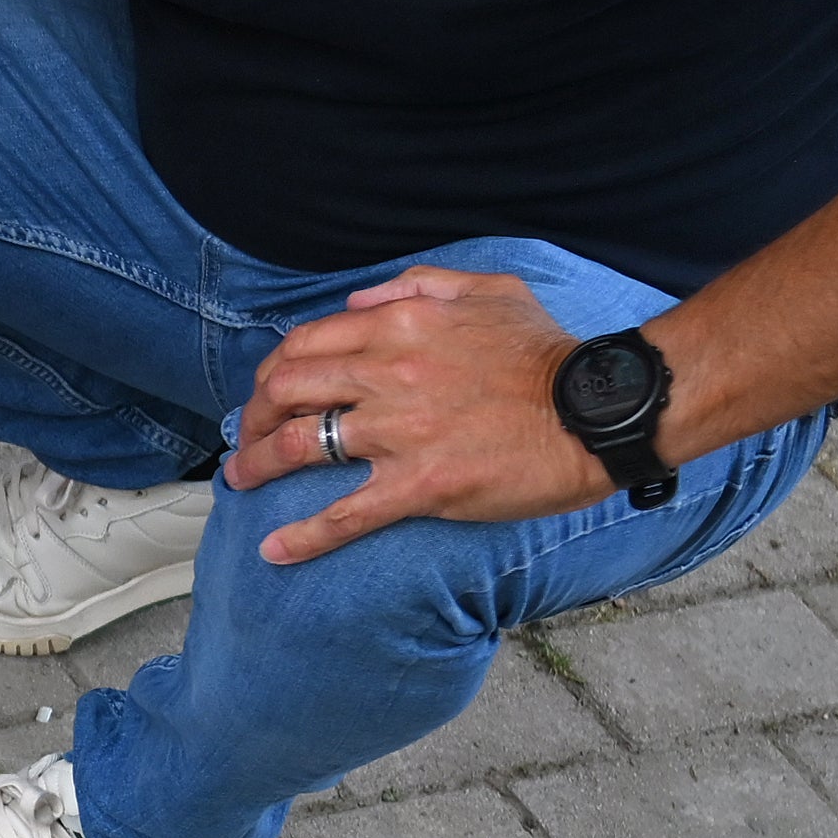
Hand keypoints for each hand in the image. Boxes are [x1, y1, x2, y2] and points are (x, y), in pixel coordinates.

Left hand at [229, 267, 614, 566]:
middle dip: (255, 415)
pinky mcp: (420, 485)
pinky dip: (303, 536)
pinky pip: (346, 514)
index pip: (307, 344)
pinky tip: (273, 551)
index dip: (274, 370)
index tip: (268, 391)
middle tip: (247, 436)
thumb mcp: (489, 291)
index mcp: (399, 326)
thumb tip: (359, 301)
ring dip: (258, 465)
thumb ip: (420, 286)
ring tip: (240, 480)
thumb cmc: (547, 352)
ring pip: (302, 446)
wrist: (597, 410)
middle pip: (289, 391)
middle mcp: (387, 374)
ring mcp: (400, 433)